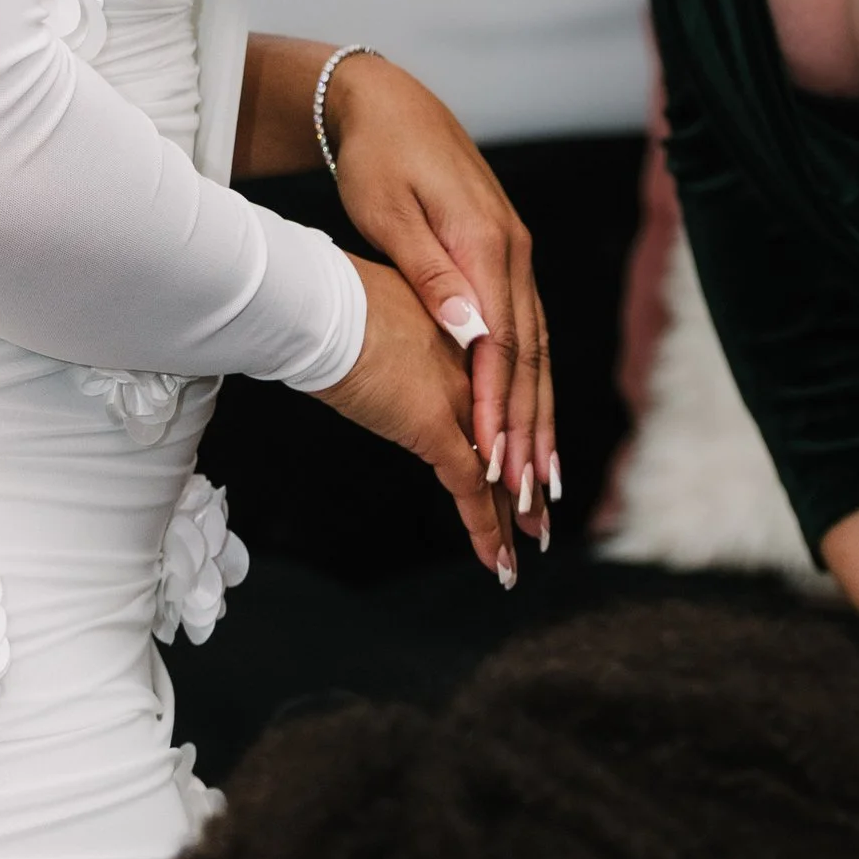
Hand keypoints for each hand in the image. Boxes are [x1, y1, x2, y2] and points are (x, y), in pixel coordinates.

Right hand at [308, 264, 518, 585]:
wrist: (319, 297)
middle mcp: (469, 366)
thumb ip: (387, 331)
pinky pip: (472, 491)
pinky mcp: (437, 427)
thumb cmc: (327, 294)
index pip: (491, 391)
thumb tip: (373, 343)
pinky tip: (500, 564)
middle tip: (539, 513)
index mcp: (456, 333)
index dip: (505, 427)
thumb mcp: (371, 308)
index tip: (513, 451)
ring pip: (498, 468)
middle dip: (523, 478)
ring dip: (515, 512)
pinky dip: (487, 531)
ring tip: (532, 544)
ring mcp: (459, 396)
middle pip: (506, 435)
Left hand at [326, 56, 551, 539]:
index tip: (497, 464)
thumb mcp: (389, 214)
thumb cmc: (378, 159)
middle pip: (531, 355)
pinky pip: (526, 328)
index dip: (500, 407)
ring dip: (539, 412)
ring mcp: (514, 252)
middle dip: (531, 428)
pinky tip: (531, 415)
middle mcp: (513, 250)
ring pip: (536, 346)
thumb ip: (431, 276)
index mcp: (486, 242)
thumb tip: (471, 334)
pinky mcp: (504, 254)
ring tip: (544, 476)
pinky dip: (530, 378)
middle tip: (533, 497)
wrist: (390, 103)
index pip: (502, 343)